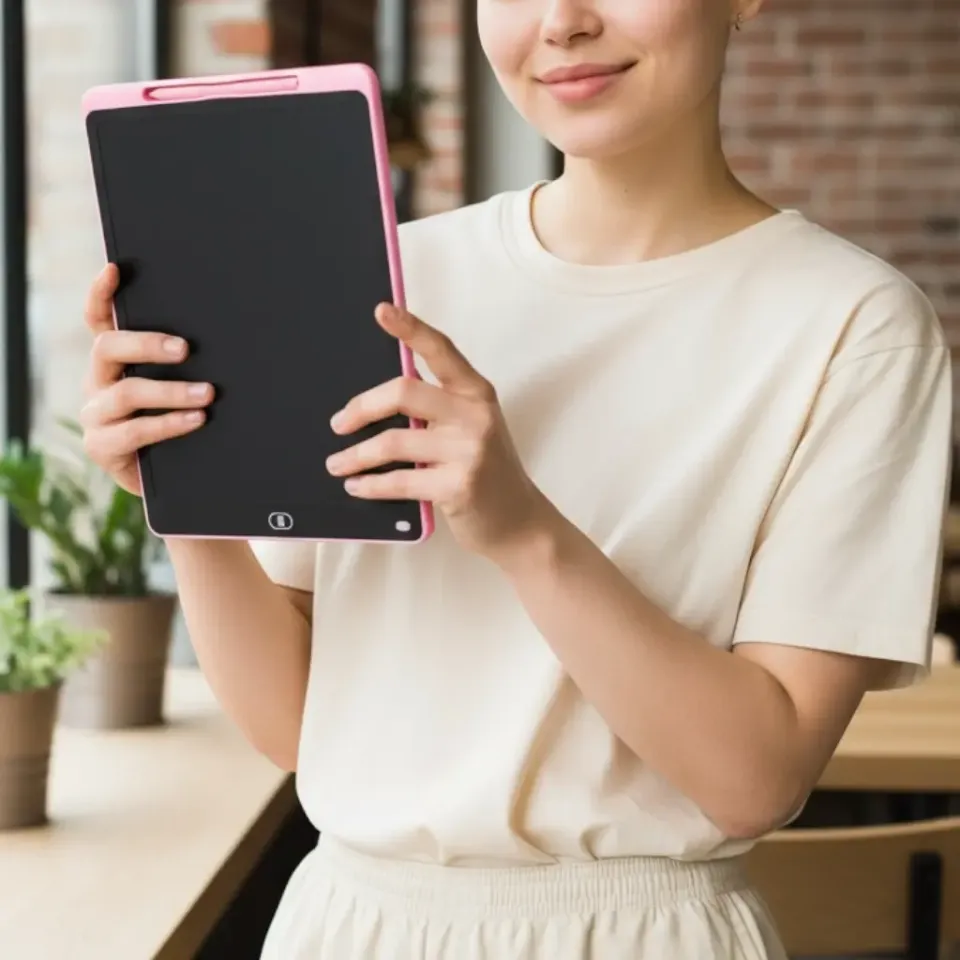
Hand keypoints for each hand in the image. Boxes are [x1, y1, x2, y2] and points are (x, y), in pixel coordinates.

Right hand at [79, 264, 214, 494]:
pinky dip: (169, 423)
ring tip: (207, 393)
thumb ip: (185, 363)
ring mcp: (96, 414)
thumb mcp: (181, 387)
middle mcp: (97, 382)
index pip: (98, 320)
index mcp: (114, 361)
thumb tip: (229, 331)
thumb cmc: (180, 422)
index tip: (115, 270)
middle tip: (185, 348)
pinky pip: (135, 430)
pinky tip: (196, 419)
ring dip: (170, 391)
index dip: (101, 294)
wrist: (177, 479)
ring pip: (126, 392)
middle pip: (107, 348)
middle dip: (146, 344)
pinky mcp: (102, 447)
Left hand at [326, 304, 547, 559]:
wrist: (519, 522)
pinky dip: (370, 485)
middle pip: (403, 391)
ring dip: (356, 455)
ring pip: (392, 442)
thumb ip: (438, 410)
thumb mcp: (472, 430)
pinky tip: (357, 486)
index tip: (381, 310)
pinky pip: (398, 480)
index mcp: (476, 392)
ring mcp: (468, 450)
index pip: (441, 350)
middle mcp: (474, 414)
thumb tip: (379, 401)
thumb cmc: (487, 473)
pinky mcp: (457, 486)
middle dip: (361, 407)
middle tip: (339, 423)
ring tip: (338, 463)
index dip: (410, 328)